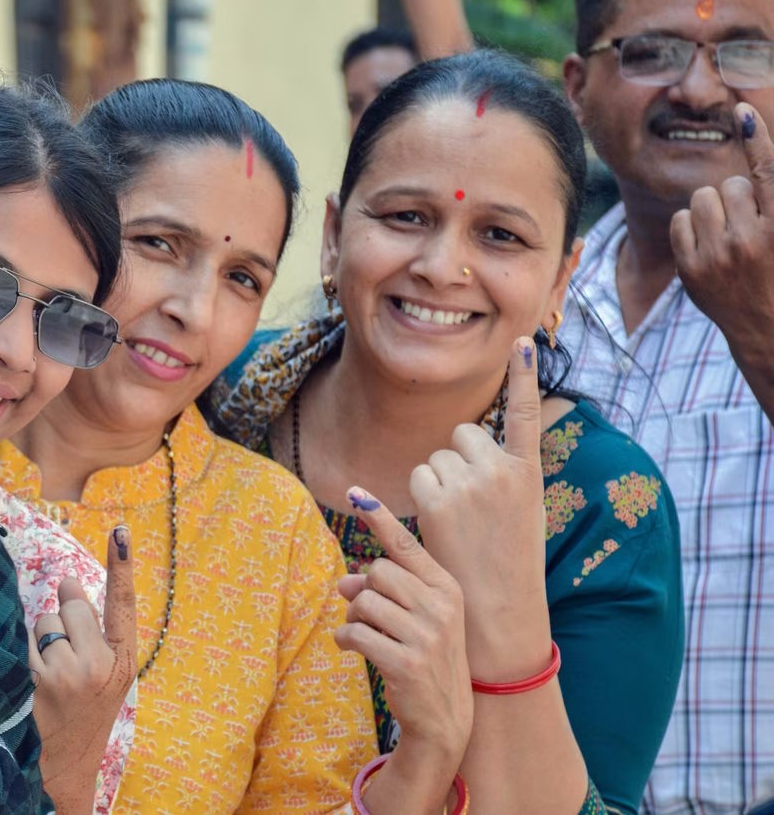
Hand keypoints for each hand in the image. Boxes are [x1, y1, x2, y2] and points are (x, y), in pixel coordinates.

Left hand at [29, 526, 137, 813]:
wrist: (66, 764)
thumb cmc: (82, 709)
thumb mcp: (101, 672)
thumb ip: (90, 627)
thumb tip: (67, 582)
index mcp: (124, 658)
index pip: (123, 603)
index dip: (122, 565)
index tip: (121, 531)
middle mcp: (104, 663)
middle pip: (73, 605)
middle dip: (63, 621)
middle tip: (67, 658)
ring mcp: (75, 672)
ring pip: (47, 620)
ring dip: (43, 639)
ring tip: (51, 673)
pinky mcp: (45, 679)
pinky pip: (28, 640)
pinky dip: (28, 653)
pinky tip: (36, 681)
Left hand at [334, 489, 470, 811]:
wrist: (447, 719)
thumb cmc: (427, 659)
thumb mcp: (418, 619)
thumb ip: (386, 592)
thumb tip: (344, 581)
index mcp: (447, 589)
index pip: (408, 546)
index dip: (380, 518)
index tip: (356, 492)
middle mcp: (441, 607)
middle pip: (377, 572)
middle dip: (363, 592)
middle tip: (367, 615)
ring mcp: (426, 635)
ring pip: (363, 602)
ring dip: (353, 619)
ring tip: (365, 636)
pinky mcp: (405, 662)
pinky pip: (354, 634)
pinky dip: (345, 641)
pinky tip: (354, 651)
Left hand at [409, 338, 549, 679]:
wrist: (497, 607)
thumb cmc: (508, 561)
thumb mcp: (521, 511)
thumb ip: (502, 475)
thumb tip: (468, 446)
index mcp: (528, 473)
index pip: (526, 413)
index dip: (523, 375)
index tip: (521, 339)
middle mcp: (501, 472)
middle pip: (462, 436)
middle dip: (458, 460)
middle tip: (469, 504)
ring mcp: (469, 485)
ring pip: (436, 458)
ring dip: (438, 480)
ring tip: (456, 521)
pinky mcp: (438, 500)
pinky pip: (418, 477)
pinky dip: (420, 495)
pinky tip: (437, 524)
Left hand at [672, 102, 773, 365]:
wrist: (767, 329)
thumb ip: (770, 194)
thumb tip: (757, 146)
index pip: (769, 173)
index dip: (758, 138)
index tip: (742, 110)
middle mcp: (752, 240)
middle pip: (732, 185)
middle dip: (741, 197)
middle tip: (752, 225)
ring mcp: (718, 256)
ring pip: (703, 198)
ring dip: (716, 208)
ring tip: (731, 233)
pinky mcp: (691, 269)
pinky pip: (681, 220)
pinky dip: (694, 226)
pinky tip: (710, 246)